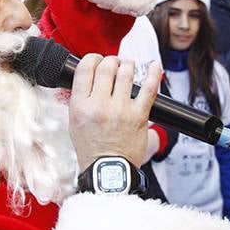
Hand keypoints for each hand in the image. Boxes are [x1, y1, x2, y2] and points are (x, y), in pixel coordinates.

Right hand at [69, 55, 160, 170]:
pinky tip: (155, 66)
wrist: (108, 170)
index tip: (96, 60)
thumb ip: (80, 98)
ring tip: (127, 67)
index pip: (84, 69)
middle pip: (106, 67)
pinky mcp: (139, 116)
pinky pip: (150, 88)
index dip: (92, 58)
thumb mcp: (74, 122)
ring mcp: (121, 110)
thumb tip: (89, 76)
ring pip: (126, 72)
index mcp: (80, 106)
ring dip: (128, 65)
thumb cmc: (92, 148)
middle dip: (111, 61)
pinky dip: (154, 74)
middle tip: (113, 65)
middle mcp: (100, 105)